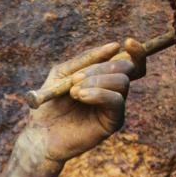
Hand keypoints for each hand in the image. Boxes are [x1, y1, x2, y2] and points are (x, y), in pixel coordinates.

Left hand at [15, 38, 146, 165]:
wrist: (40, 134)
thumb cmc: (49, 104)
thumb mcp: (63, 74)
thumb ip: (86, 60)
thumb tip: (115, 46)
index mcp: (103, 78)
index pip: (129, 62)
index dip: (135, 51)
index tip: (128, 41)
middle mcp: (112, 91)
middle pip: (126, 68)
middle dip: (101, 68)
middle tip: (75, 79)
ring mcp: (114, 107)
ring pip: (122, 83)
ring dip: (97, 81)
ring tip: (74, 92)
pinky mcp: (113, 122)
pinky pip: (116, 101)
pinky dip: (99, 94)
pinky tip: (81, 96)